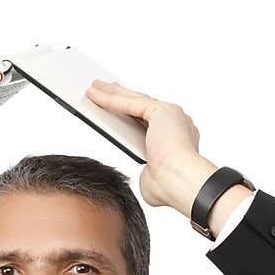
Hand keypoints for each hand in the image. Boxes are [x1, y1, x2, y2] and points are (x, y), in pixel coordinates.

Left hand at [85, 79, 216, 214]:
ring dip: (113, 93)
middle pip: (141, 106)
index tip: (117, 111)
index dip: (131, 115)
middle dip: (121, 96)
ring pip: (135, 100)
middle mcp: (177, 123)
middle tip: (103, 88)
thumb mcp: (153, 179)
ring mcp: (171, 115)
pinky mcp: (161, 111)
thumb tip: (147, 173)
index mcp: (177, 139)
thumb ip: (148, 171)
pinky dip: (111, 98)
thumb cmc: (171, 187)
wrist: (180, 183)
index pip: (149, 123)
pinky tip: (95, 94)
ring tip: (94, 87)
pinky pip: (130, 103)